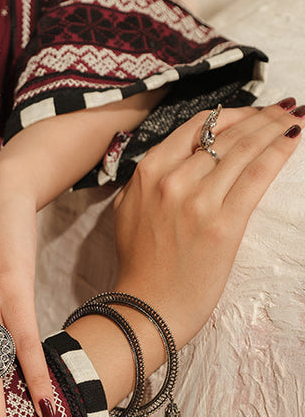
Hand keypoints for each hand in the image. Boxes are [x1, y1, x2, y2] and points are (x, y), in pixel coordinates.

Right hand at [113, 102, 300, 343]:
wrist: (147, 308)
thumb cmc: (139, 265)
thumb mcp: (128, 211)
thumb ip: (146, 181)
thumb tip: (173, 161)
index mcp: (147, 172)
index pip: (196, 126)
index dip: (230, 114)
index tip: (251, 113)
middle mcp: (172, 179)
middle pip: (225, 133)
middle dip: (260, 116)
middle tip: (283, 108)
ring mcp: (198, 200)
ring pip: (243, 149)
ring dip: (274, 128)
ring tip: (294, 117)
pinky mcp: (223, 223)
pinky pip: (256, 176)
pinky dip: (277, 152)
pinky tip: (292, 139)